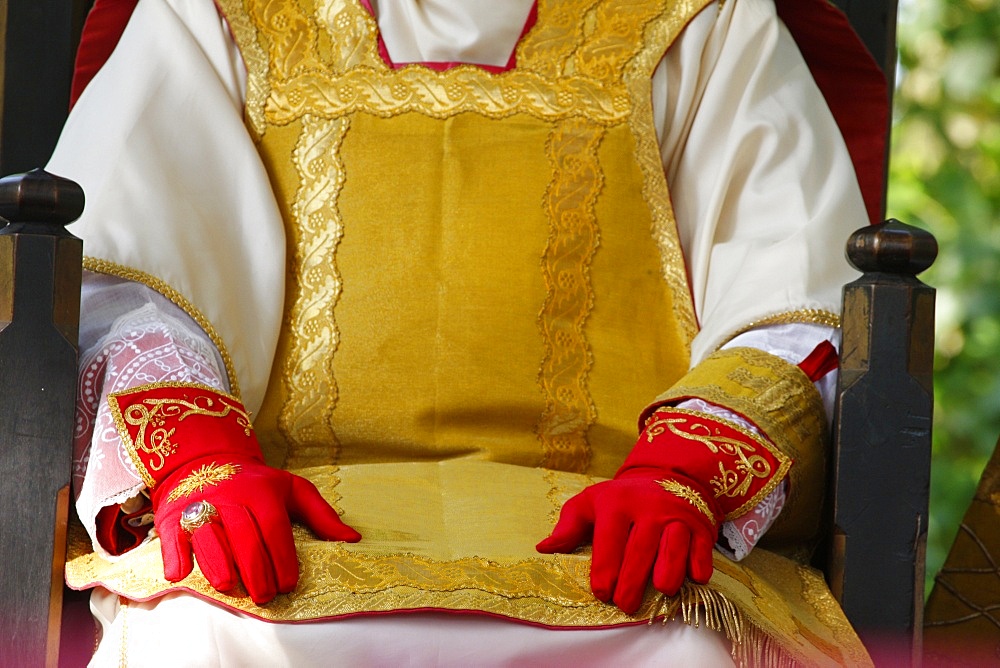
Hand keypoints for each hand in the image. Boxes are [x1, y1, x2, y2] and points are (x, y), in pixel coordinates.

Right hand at [107, 382, 360, 604]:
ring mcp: (201, 505)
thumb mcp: (292, 489)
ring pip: (209, 536)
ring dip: (218, 563)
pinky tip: (180, 574)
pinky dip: (175, 555)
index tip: (289, 583)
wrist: (206, 461)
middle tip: (265, 596)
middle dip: (256, 569)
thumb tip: (353, 538)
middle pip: (244, 536)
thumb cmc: (256, 484)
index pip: (274, 527)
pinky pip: (173, 536)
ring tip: (230, 586)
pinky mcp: (174, 516)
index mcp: (261, 491)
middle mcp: (231, 496)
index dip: (282, 557)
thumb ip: (321, 515)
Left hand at [537, 405, 789, 614]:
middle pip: (640, 547)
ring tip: (660, 590)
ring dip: (669, 569)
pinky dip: (700, 562)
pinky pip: (702, 545)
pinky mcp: (700, 525)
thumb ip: (568, 525)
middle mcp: (648, 507)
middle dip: (632, 579)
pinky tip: (694, 577)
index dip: (605, 568)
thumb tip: (544, 548)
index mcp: (617, 502)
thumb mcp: (591, 502)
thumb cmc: (622, 498)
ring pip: (674, 543)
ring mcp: (676, 515)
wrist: (668, 474)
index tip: (601, 592)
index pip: (609, 539)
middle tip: (624, 604)